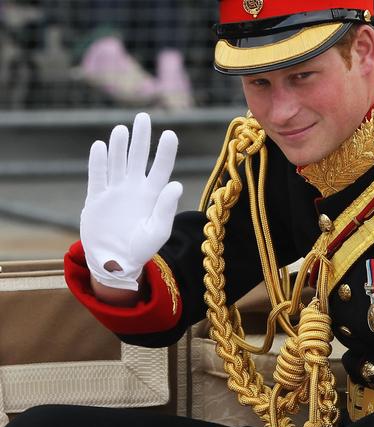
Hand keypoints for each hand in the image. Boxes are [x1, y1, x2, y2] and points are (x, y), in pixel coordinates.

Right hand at [80, 112, 182, 290]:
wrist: (115, 262)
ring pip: (117, 162)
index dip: (165, 151)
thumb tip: (176, 184)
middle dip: (141, 138)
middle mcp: (134, 188)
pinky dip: (98, 162)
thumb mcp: (158, 232)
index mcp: (153, 195)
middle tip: (143, 117)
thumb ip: (166, 208)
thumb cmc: (141, 249)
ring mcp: (115, 191)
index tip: (170, 133)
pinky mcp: (97, 198)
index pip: (161, 168)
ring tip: (122, 129)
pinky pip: (97, 176)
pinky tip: (100, 146)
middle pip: (138, 157)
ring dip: (119, 146)